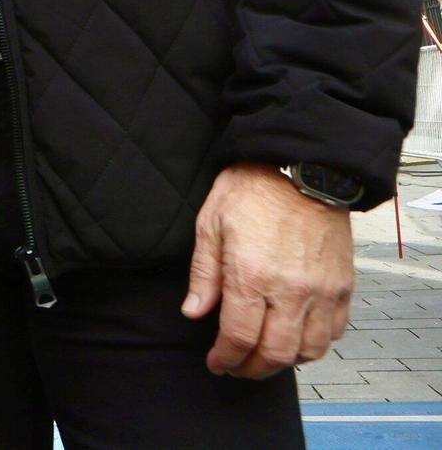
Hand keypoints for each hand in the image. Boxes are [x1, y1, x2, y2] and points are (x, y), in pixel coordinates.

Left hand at [181, 162, 352, 377]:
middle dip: (251, 369)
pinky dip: (315, 345)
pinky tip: (296, 337)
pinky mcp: (342, 286)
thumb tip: (193, 311)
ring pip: (309, 350)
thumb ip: (204, 274)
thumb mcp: (210, 224)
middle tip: (236, 366)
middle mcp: (290, 290)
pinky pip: (334, 332)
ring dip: (284, 361)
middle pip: (275, 354)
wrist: (301, 166)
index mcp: (251, 275)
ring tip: (264, 356)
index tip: (216, 362)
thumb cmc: (251, 189)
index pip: (239, 337)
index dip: (225, 358)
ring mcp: (321, 291)